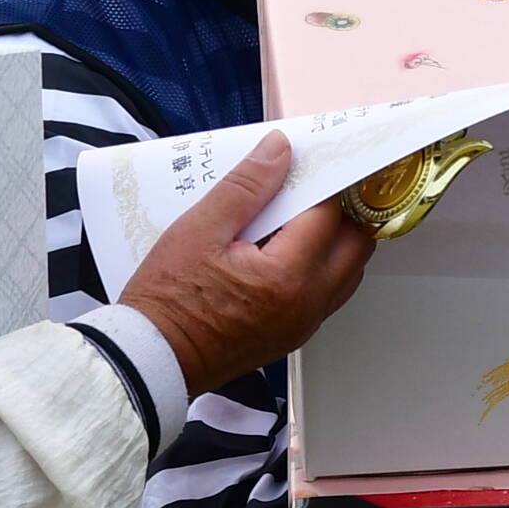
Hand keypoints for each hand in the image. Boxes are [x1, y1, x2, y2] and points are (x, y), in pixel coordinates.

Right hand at [116, 134, 379, 397]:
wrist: (152, 358)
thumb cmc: (168, 297)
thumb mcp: (199, 229)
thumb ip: (246, 187)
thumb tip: (280, 149)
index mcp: (287, 274)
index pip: (328, 214)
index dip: (323, 180)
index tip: (312, 161)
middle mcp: (307, 303)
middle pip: (356, 245)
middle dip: (344, 211)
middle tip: (316, 186)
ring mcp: (303, 324)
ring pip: (348, 273)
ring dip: (337, 241)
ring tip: (303, 217)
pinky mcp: (291, 336)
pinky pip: (328, 295)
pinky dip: (323, 267)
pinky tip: (289, 250)